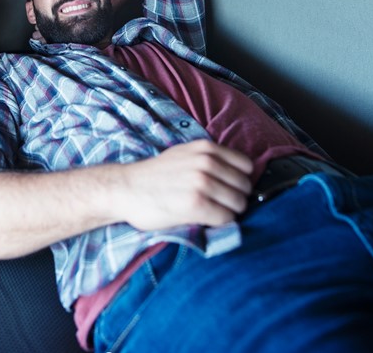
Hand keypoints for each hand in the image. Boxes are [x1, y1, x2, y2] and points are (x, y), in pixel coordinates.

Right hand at [114, 140, 253, 230]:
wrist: (125, 189)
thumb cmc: (154, 176)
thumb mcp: (184, 155)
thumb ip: (209, 160)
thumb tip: (237, 174)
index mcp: (206, 149)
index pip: (246, 166)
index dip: (240, 180)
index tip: (228, 188)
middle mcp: (206, 163)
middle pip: (245, 186)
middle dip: (236, 198)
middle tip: (219, 204)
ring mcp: (202, 183)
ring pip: (239, 203)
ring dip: (229, 212)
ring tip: (211, 212)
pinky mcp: (196, 205)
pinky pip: (226, 218)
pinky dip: (220, 223)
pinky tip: (205, 219)